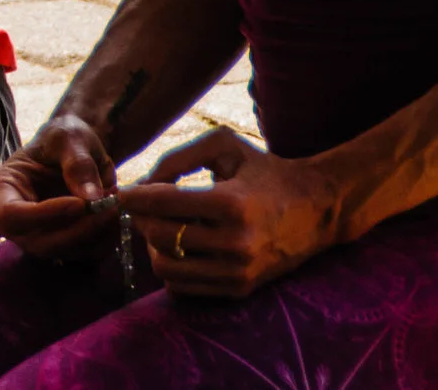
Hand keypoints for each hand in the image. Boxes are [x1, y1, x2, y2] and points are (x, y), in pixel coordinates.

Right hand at [0, 114, 123, 261]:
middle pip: (38, 242)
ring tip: (115, 204)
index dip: (45, 215)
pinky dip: (102, 241)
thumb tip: (90, 197)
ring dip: (95, 234)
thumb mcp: (69, 138)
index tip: (80, 204)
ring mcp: (34, 236)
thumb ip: (77, 164)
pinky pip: (81, 255)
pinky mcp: (59, 245)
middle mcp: (12, 220)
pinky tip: (114, 217)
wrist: (76, 150)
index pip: (12, 215)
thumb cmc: (63, 138)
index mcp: (0, 189)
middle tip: (110, 207)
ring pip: (63, 252)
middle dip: (78, 230)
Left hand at [115, 128, 342, 299]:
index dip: (133, 197)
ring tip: (159, 226)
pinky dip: (171, 266)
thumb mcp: (224, 146)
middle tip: (138, 207)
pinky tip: (178, 246)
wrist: (316, 209)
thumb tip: (142, 183)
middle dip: (139, 219)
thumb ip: (178, 158)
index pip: (163, 203)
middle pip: (158, 236)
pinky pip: (184, 286)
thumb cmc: (264, 170)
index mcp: (231, 203)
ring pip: (166, 268)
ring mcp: (238, 271)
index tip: (121, 192)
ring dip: (152, 245)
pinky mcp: (239, 289)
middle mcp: (235, 243)